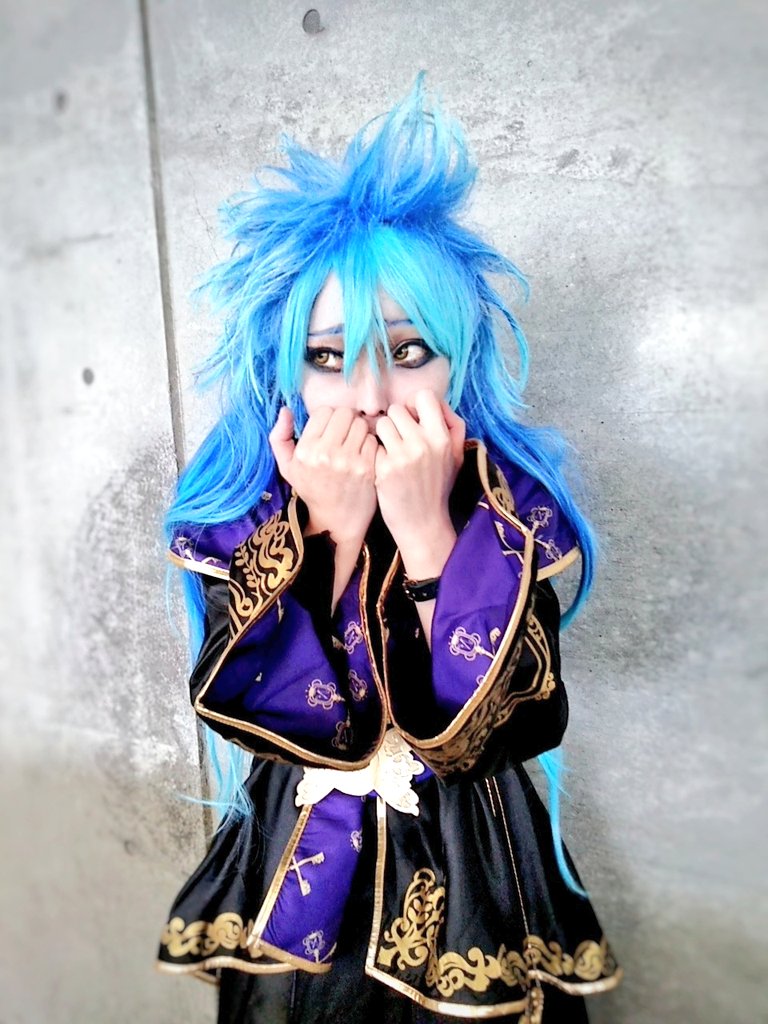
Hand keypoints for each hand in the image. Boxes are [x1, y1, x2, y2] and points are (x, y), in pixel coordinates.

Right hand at [269, 406, 378, 543]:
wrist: (336, 520)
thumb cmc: (311, 489)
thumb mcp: (287, 467)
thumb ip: (279, 437)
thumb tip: (285, 410)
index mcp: (305, 451)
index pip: (324, 411)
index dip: (328, 418)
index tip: (330, 431)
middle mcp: (325, 454)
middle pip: (344, 413)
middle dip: (345, 421)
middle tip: (344, 435)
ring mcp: (347, 461)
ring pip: (360, 424)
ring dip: (359, 432)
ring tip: (354, 445)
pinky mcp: (366, 468)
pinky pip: (372, 440)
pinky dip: (370, 445)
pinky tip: (363, 456)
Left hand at [374, 390, 464, 572]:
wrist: (423, 524)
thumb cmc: (437, 486)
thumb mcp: (455, 456)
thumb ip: (451, 427)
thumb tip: (434, 403)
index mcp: (442, 437)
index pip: (424, 395)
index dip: (415, 405)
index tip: (413, 420)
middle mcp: (423, 443)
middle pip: (397, 409)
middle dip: (396, 422)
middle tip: (400, 440)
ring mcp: (402, 456)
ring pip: (381, 424)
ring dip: (383, 436)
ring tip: (391, 453)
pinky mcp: (384, 469)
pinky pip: (373, 445)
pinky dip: (376, 454)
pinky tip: (384, 468)